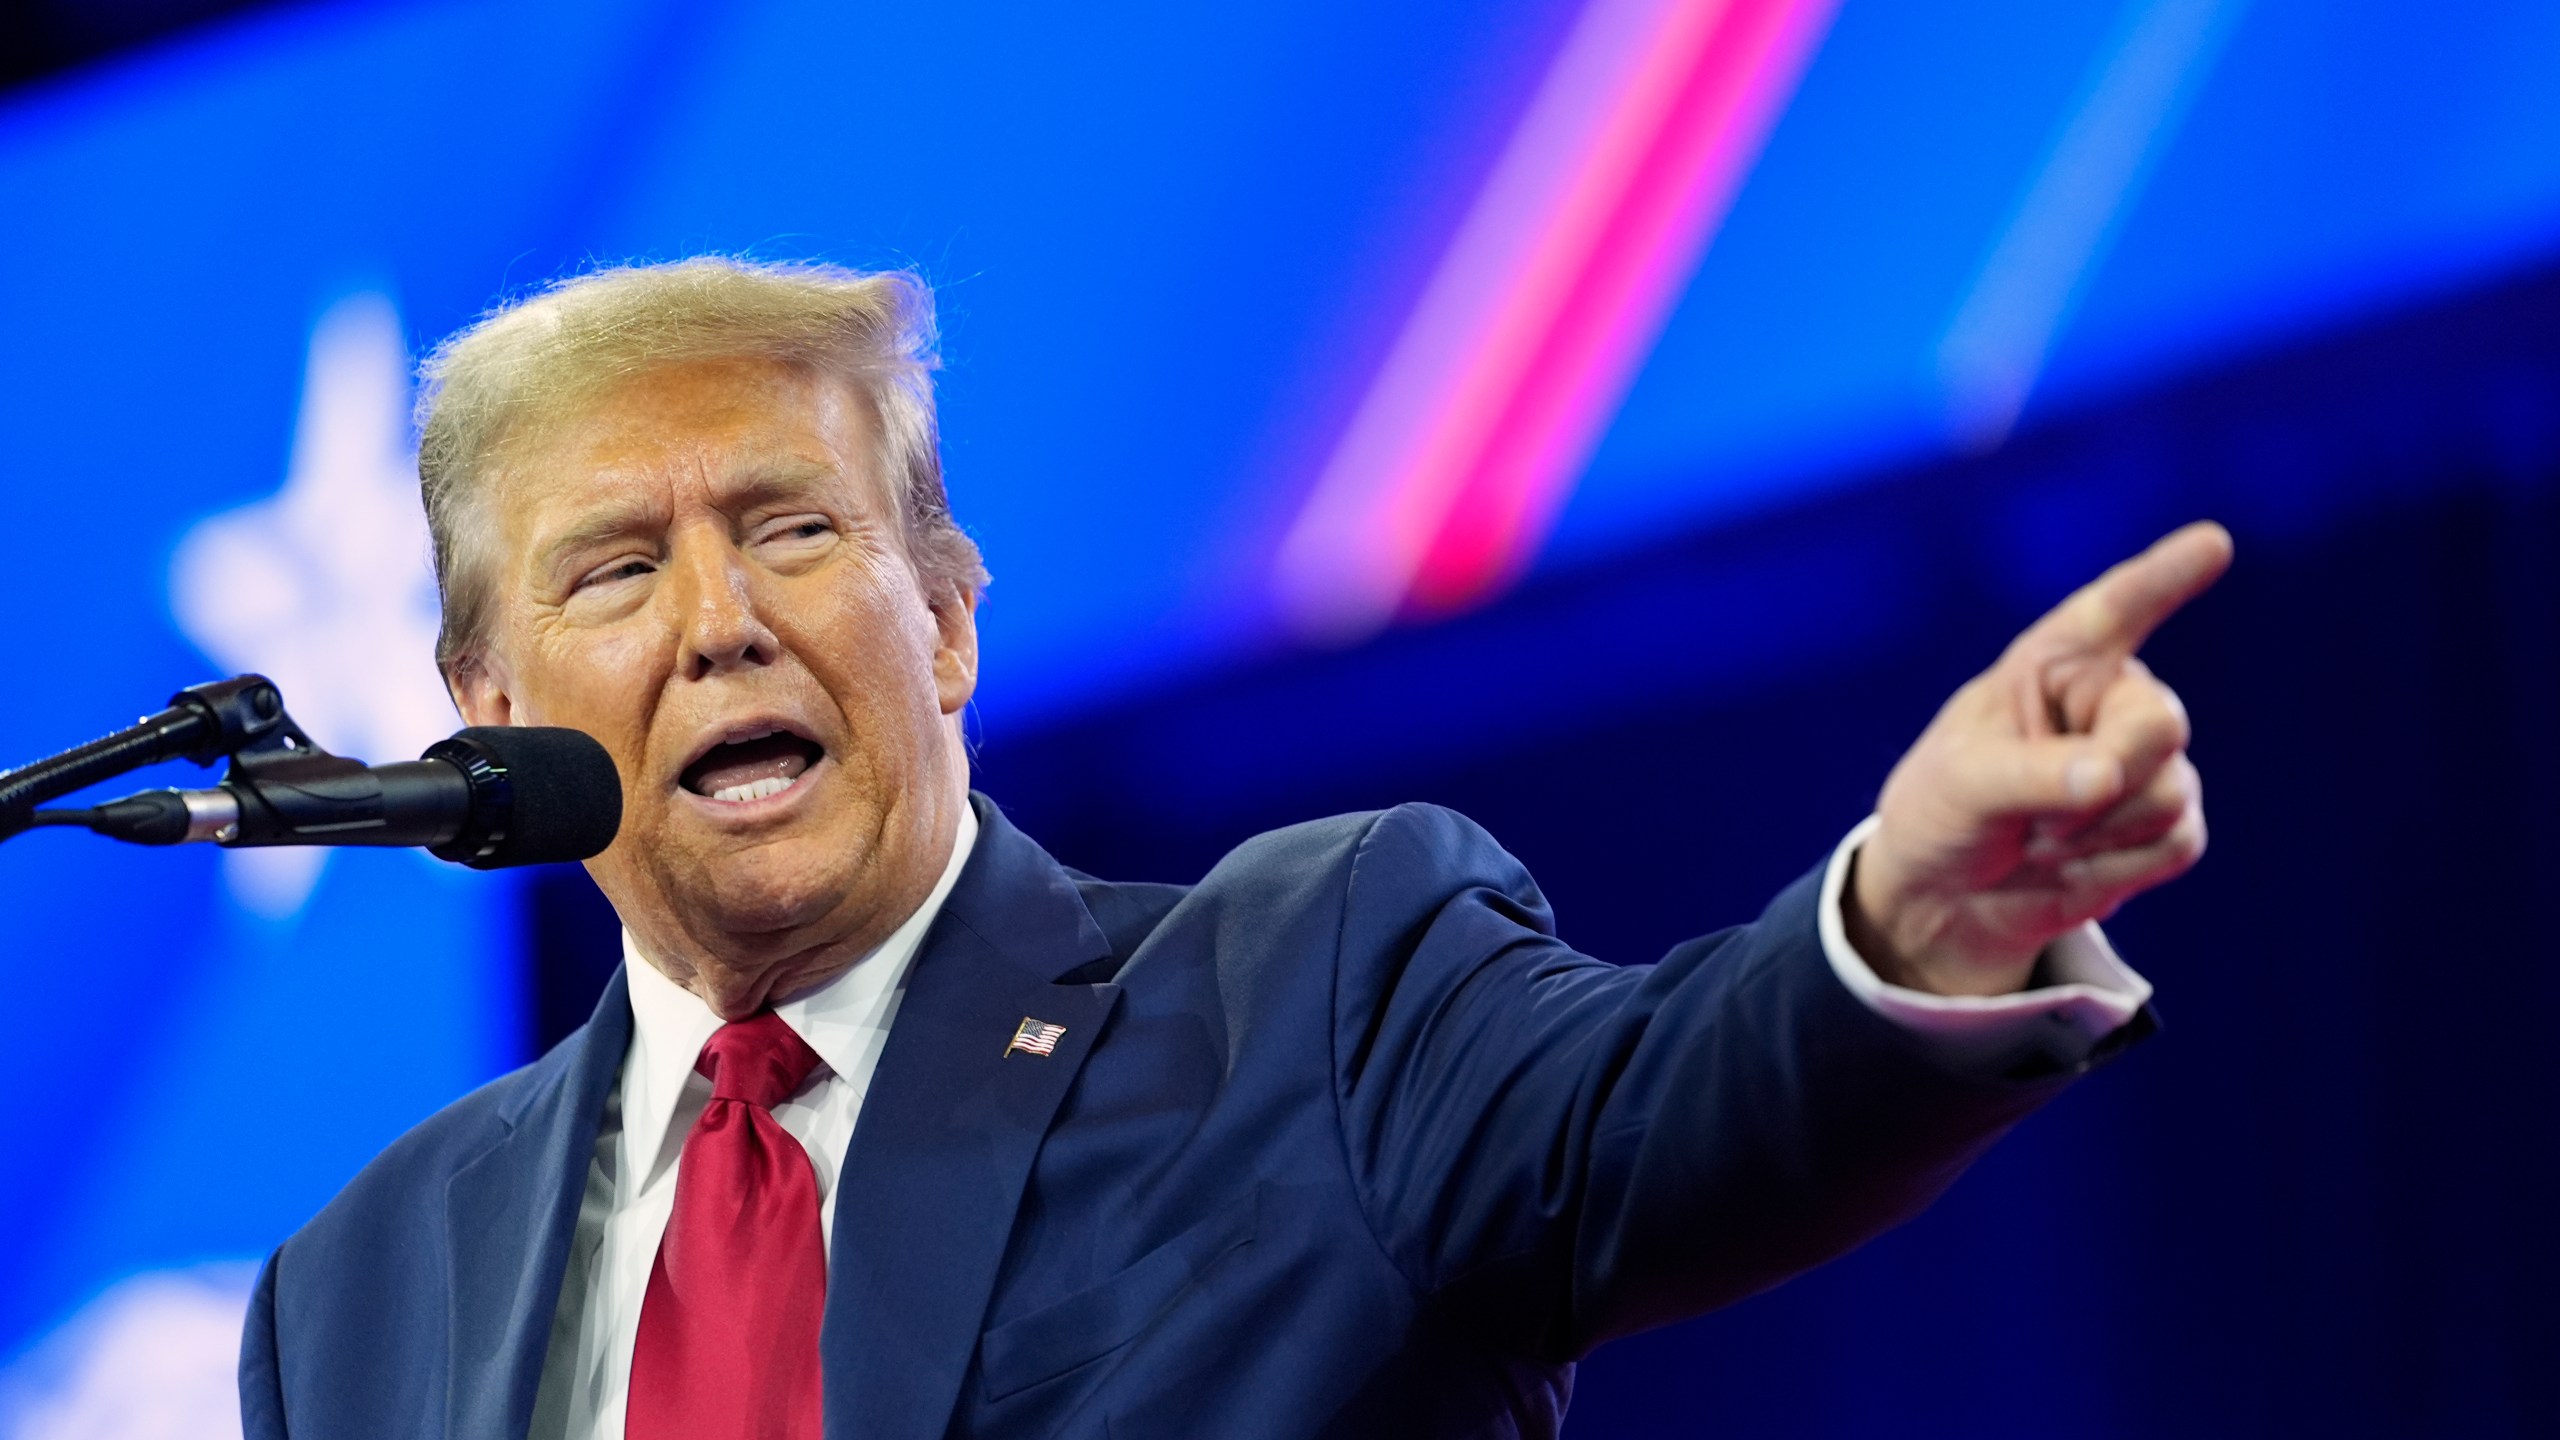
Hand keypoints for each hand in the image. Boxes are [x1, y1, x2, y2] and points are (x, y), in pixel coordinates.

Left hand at [1846, 522, 2232, 995]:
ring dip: (2096, 835)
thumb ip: (2032, 773)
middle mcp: (2108, 699)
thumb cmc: (1942, 815)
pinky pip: (2179, 841)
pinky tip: (2073, 866)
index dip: (2165, 577)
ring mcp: (2143, 759)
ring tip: (2039, 839)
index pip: (2114, 610)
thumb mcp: (1962, 786)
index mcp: (2052, 664)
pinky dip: (2117, 868)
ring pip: (2171, 794)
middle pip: (2162, 723)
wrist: (1951, 898)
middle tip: (2034, 819)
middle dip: (2106, 780)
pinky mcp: (2165, 820)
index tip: (2213, 542)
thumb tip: (2109, 773)